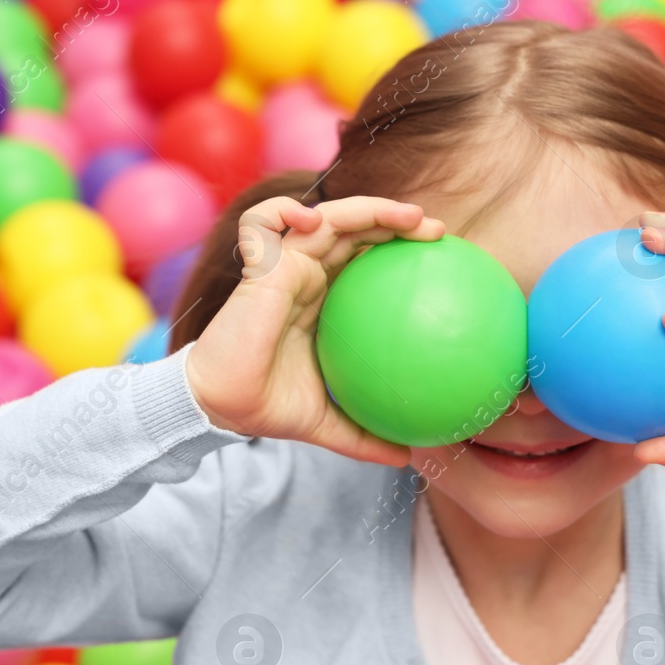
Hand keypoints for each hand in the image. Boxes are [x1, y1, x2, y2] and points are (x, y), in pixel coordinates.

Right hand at [185, 196, 444, 465]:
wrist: (223, 408)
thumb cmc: (269, 407)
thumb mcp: (330, 423)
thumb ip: (364, 435)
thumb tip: (407, 457)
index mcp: (325, 299)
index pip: (367, 259)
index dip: (400, 247)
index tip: (440, 253)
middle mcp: (306, 276)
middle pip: (355, 229)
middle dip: (396, 220)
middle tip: (436, 230)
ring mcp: (283, 266)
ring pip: (325, 216)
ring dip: (366, 207)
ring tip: (406, 215)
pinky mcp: (258, 267)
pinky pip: (263, 223)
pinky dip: (284, 211)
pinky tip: (312, 220)